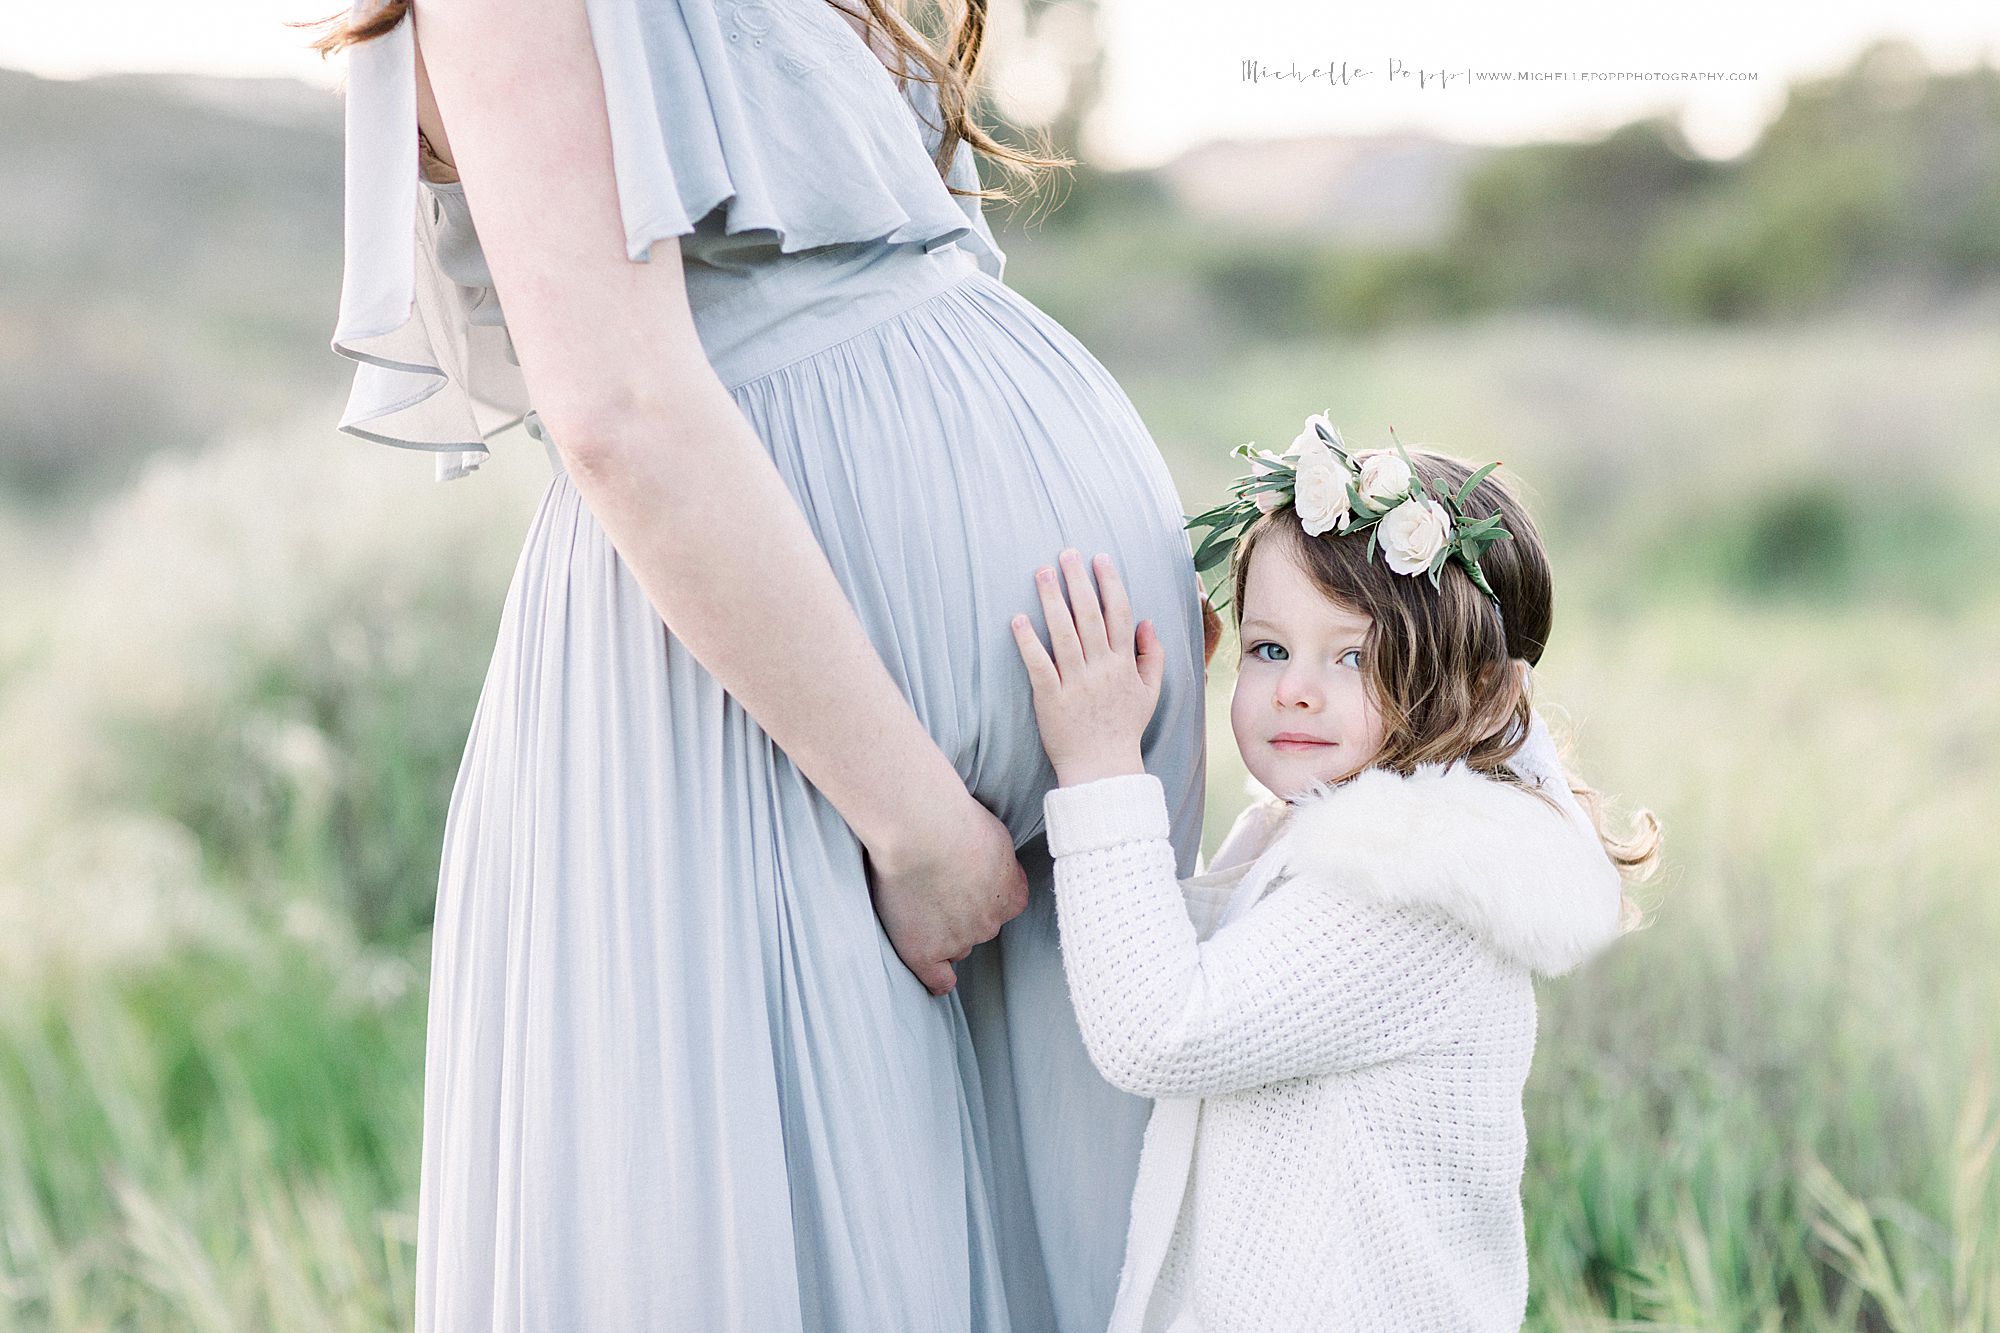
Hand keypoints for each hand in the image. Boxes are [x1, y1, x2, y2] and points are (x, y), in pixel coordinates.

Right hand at [865, 790, 1029, 995]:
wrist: (920, 828)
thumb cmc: (954, 819)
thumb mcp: (995, 836)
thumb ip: (998, 862)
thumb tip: (994, 869)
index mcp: (1012, 896)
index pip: (1003, 908)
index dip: (982, 895)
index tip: (964, 881)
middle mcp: (991, 923)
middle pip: (978, 928)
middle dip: (961, 913)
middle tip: (934, 883)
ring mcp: (958, 940)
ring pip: (955, 946)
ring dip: (941, 931)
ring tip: (915, 899)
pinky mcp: (924, 951)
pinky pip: (937, 978)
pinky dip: (936, 977)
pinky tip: (932, 970)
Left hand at [1010, 548, 1164, 785]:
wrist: (1103, 769)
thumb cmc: (1124, 729)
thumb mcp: (1150, 692)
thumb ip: (1152, 655)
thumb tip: (1147, 622)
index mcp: (1124, 664)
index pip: (1119, 614)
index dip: (1109, 583)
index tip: (1099, 558)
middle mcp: (1101, 668)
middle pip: (1090, 616)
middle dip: (1078, 581)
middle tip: (1065, 553)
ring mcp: (1075, 683)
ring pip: (1064, 634)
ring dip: (1052, 601)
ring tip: (1041, 573)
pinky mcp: (1050, 698)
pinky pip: (1039, 664)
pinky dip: (1028, 642)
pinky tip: (1017, 619)